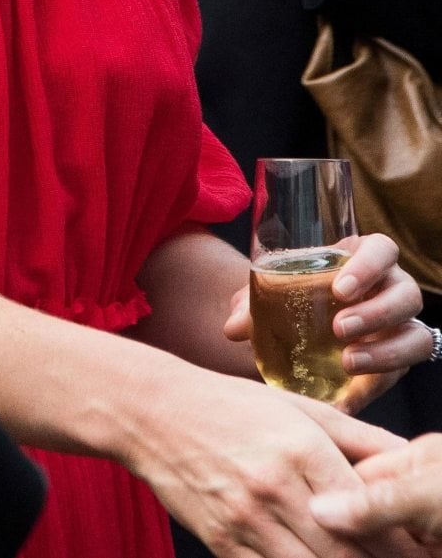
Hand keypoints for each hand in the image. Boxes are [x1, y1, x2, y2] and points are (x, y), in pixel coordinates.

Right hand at [125, 365, 417, 556]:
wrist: (154, 412)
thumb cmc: (230, 406)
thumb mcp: (297, 407)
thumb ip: (359, 437)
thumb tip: (412, 460)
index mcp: (301, 447)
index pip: (369, 512)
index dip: (401, 541)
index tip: (419, 547)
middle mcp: (275, 486)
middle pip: (347, 552)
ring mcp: (246, 520)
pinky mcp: (223, 544)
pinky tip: (308, 557)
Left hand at [222, 234, 427, 410]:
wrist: (303, 329)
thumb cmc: (295, 298)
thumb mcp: (274, 294)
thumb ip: (251, 305)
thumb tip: (232, 329)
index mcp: (362, 258)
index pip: (382, 249)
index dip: (368, 266)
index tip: (340, 289)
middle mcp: (391, 289)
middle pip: (407, 294)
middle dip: (377, 312)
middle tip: (340, 328)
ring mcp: (401, 326)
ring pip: (417, 336)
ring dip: (385, 352)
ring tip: (347, 363)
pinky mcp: (400, 361)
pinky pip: (402, 375)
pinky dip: (373, 388)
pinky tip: (345, 400)